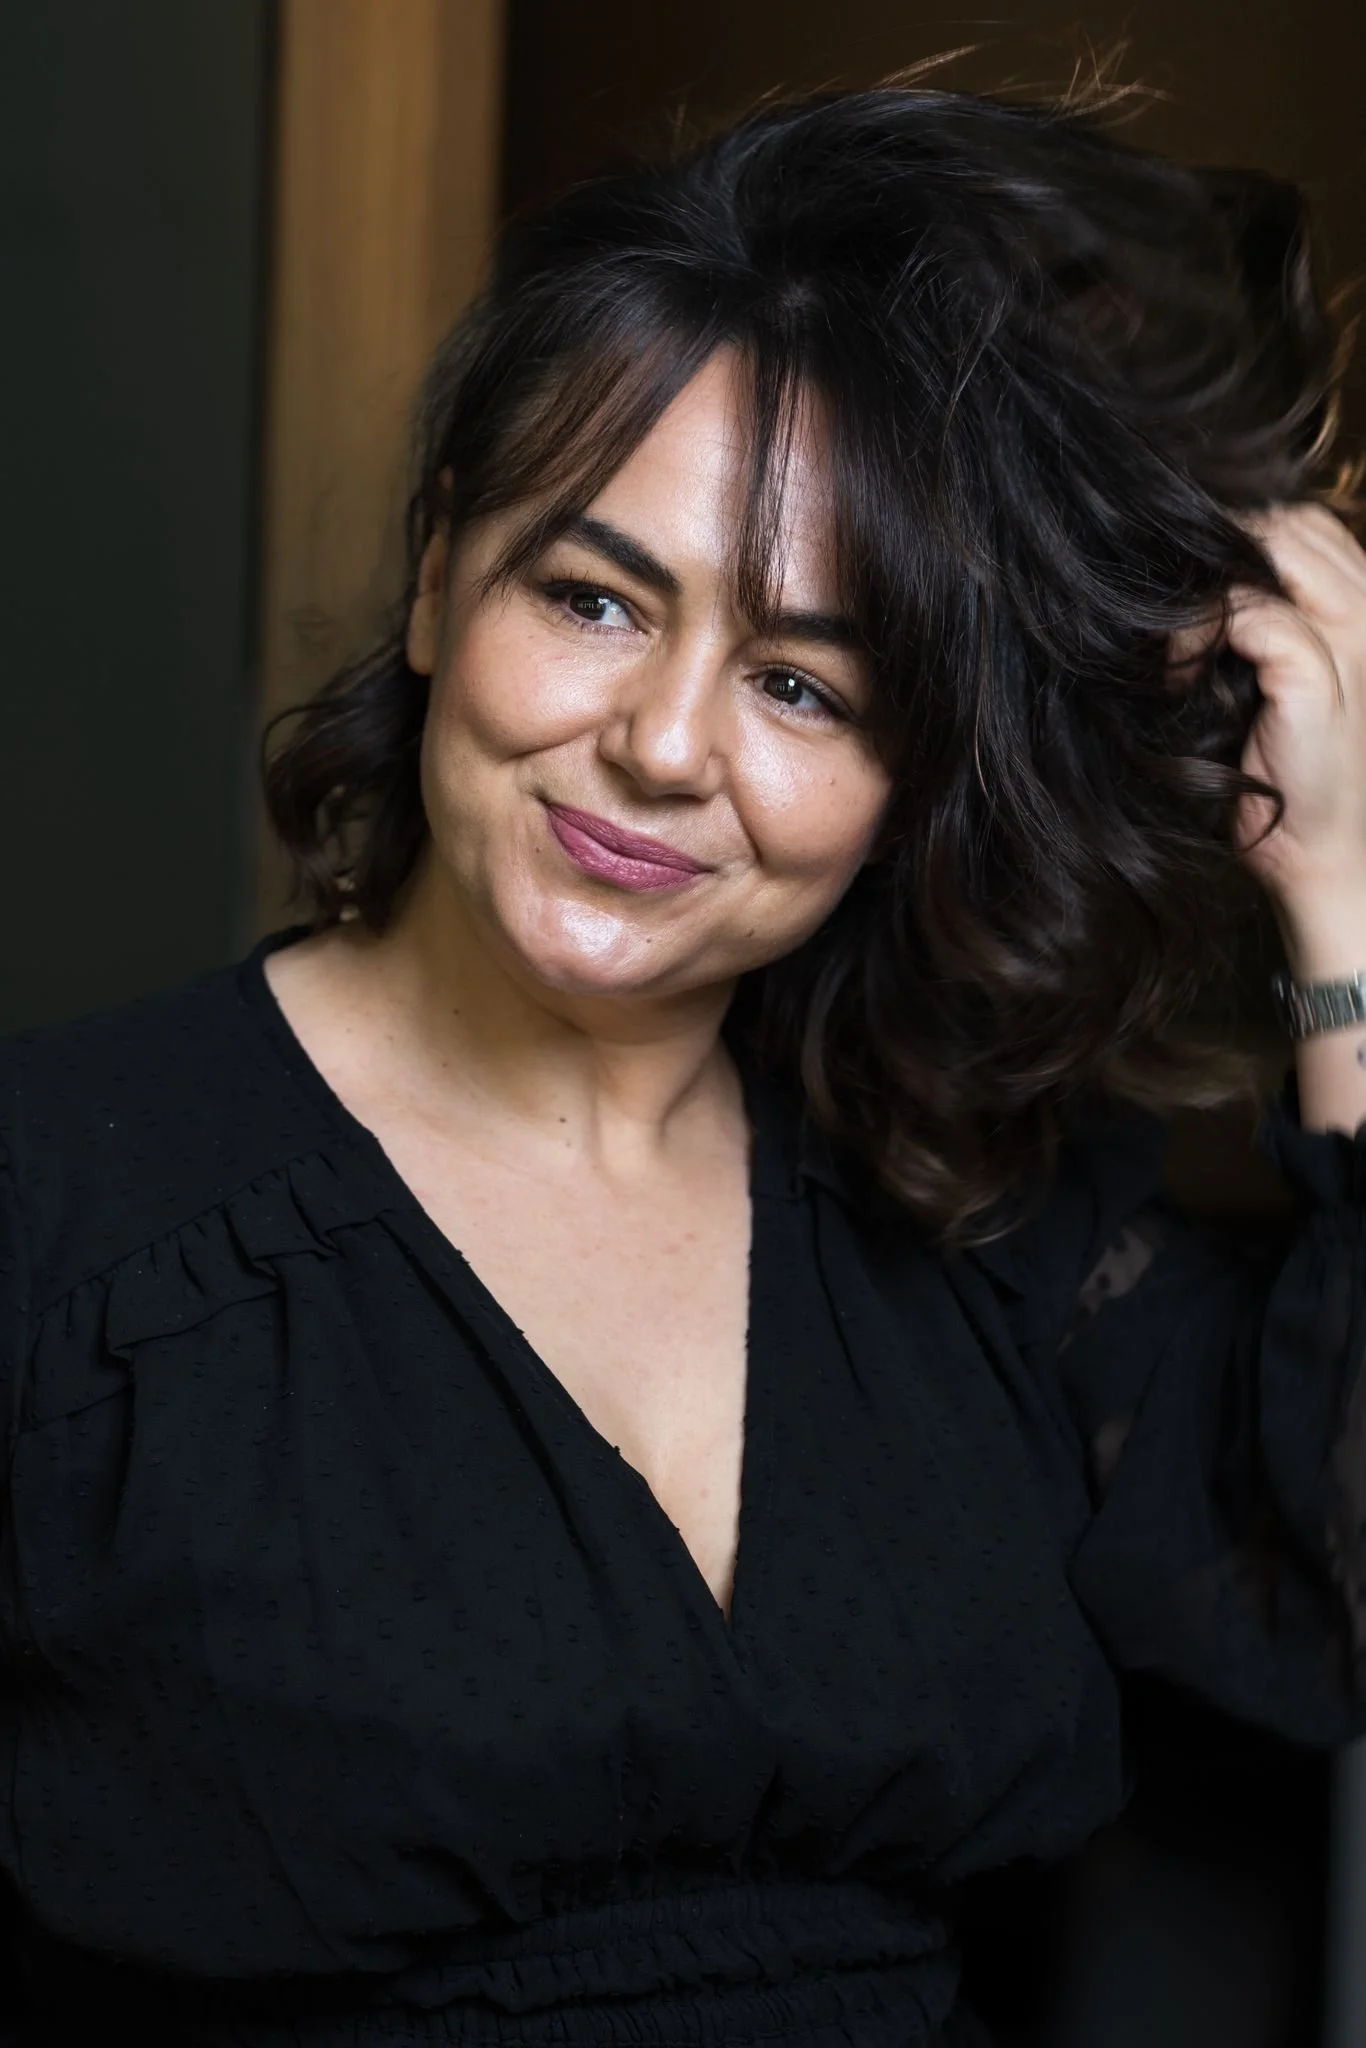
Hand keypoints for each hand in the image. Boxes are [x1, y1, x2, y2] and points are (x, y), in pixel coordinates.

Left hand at [1189, 503, 1365, 922]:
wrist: (1314, 850)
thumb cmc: (1280, 765)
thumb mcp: (1264, 674)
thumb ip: (1249, 616)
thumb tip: (1170, 568)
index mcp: (1357, 596)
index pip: (1290, 517)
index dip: (1227, 534)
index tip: (1169, 578)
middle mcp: (1362, 603)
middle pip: (1277, 521)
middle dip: (1209, 551)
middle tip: (1156, 601)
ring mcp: (1349, 633)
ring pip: (1266, 549)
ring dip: (1204, 586)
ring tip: (1172, 644)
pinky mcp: (1317, 670)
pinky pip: (1246, 613)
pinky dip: (1197, 635)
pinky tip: (1178, 675)